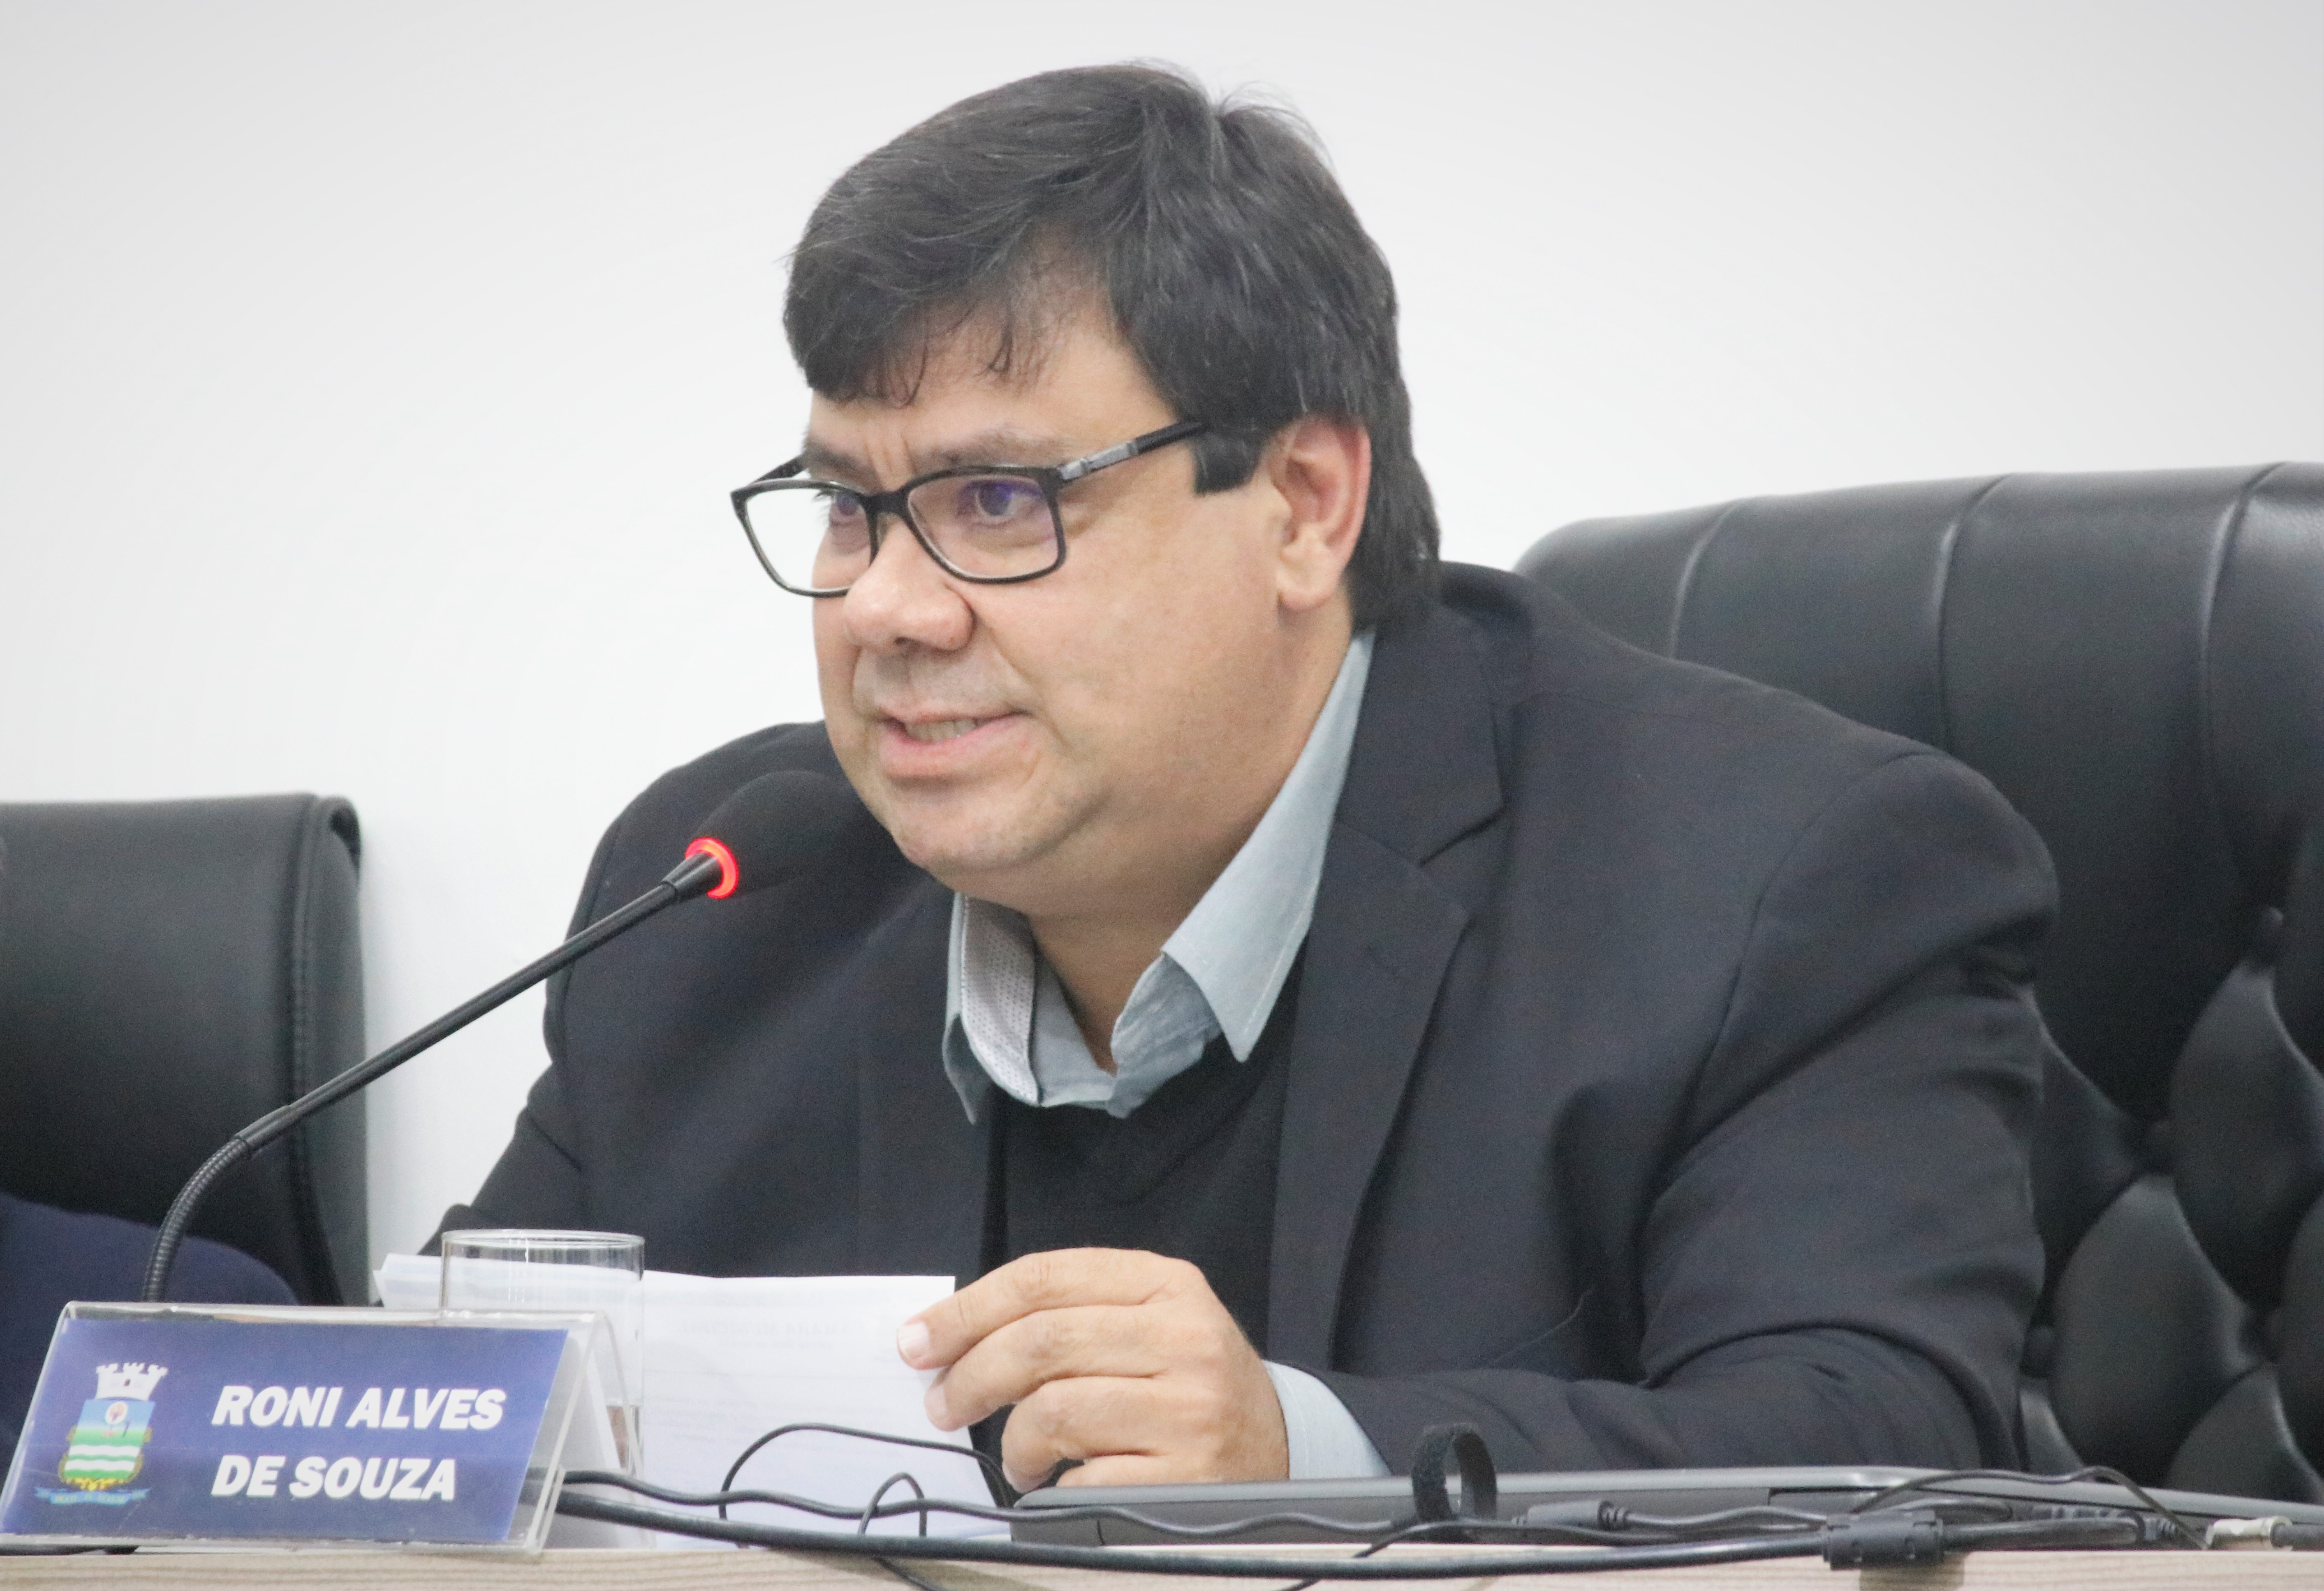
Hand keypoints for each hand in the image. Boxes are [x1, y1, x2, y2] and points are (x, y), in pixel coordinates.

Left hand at [896, 1247, 1287, 1489]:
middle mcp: (1185, 1336)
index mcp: (1166, 1284)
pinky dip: (1055, 1484)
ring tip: (1019, 1457)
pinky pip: (1084, 1476)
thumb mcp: (1146, 1324)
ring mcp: (1190, 1406)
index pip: (1045, 1278)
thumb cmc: (1185, 1387)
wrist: (1279, 1451)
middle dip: (971, 1374)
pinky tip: (1064, 1482)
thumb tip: (948, 1339)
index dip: (967, 1308)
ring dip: (1013, 1441)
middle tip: (942, 1403)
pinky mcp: (1188, 1474)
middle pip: (1041, 1340)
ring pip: (1054, 1409)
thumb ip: (1066, 1317)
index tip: (918, 1340)